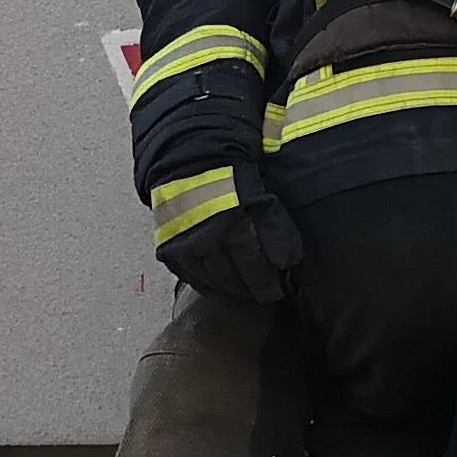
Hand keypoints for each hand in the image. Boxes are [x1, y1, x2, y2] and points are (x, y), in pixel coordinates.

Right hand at [157, 161, 304, 304]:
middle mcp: (205, 238)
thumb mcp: (258, 194)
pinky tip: (218, 288)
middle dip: (251, 290)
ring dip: (230, 292)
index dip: (266, 282)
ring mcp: (183, 246)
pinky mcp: (168, 249)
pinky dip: (206, 286)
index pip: (253, 264)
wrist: (189, 159)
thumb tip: (288, 261)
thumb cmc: (230, 175)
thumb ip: (274, 227)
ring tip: (244, 295)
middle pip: (232, 278)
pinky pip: (189, 277)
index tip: (277, 290)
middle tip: (264, 297)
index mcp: (230, 223)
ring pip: (211, 282)